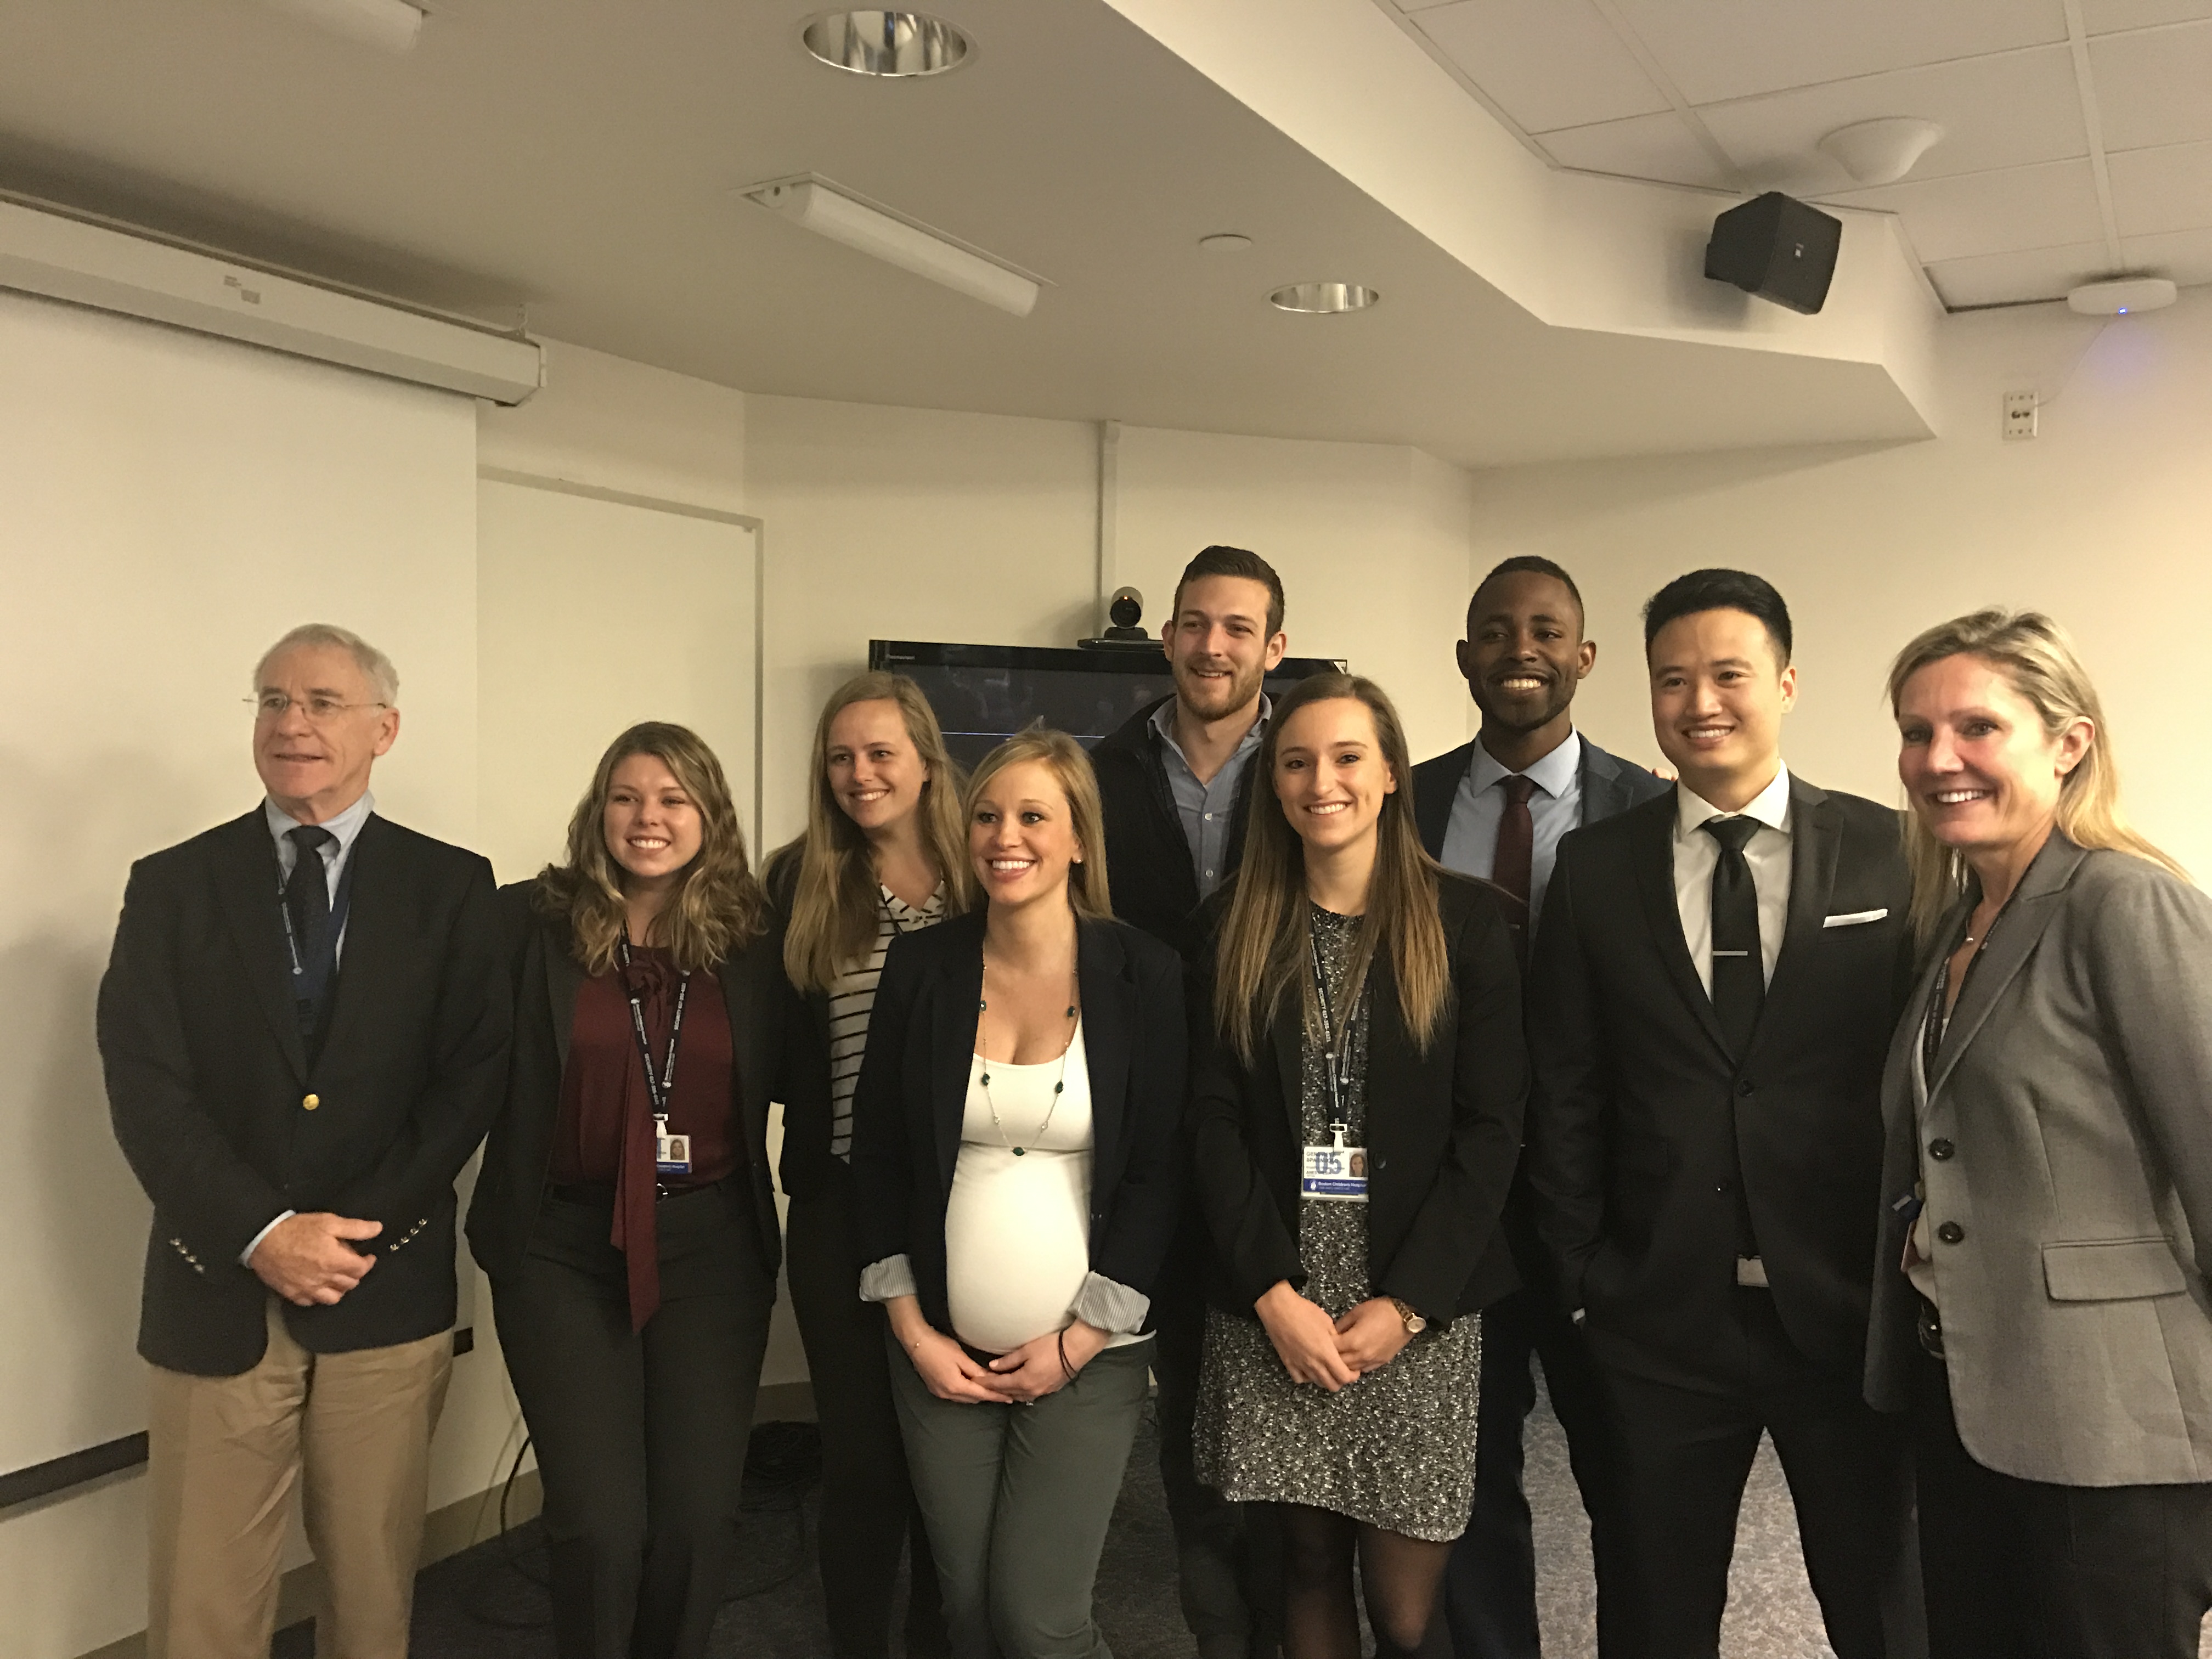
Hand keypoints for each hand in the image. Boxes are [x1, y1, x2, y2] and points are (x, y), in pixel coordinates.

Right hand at [249, 1213, 380, 1305]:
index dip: (368, 1262)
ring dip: (340, 1288)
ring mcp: (308, 1289)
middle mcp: (324, 1279)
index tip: (368, 1256)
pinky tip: (319, 1286)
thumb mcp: (329, 1222)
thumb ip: (356, 1228)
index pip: (361, 1270)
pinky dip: (319, 1296)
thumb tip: (377, 1229)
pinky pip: (312, 1302)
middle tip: (352, 1263)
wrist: (263, 1239)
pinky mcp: (293, 1294)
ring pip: (334, 1298)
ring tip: (338, 1276)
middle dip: (355, 1274)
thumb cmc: (296, 1229)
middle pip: (350, 1284)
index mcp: (335, 1261)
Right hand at [887, 1298, 1014, 1403]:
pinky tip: (971, 1384)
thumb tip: (990, 1379)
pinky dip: (965, 1391)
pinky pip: (955, 1395)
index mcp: (955, 1386)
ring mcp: (940, 1393)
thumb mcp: (960, 1357)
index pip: (981, 1395)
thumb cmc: (939, 1346)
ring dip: (976, 1394)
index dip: (996, 1396)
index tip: (1009, 1398)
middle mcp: (947, 1394)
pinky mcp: (935, 1388)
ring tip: (989, 1388)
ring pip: (964, 1398)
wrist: (916, 1343)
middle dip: (987, 1395)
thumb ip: (976, 1371)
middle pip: (973, 1399)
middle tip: (1001, 1390)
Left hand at [989, 1321, 1108, 1401]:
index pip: (999, 1384)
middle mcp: (1031, 1391)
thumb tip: (992, 1367)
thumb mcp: (1026, 1350)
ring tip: (998, 1388)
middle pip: (1008, 1393)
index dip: (986, 1383)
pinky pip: (1029, 1395)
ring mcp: (1041, 1392)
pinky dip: (1020, 1392)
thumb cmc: (1050, 1347)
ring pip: (1019, 1396)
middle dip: (995, 1390)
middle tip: (984, 1385)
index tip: (975, 1381)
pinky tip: (1017, 1389)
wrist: (1074, 1350)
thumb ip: (1008, 1360)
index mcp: (1023, 1381)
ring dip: (1008, 1393)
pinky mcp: (1049, 1390)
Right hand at [1256, 1280, 1356, 1391]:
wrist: (1279, 1309)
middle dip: (1341, 1380)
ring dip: (1326, 1379)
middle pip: (1332, 1385)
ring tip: (1327, 1369)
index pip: (1344, 1377)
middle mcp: (1314, 1363)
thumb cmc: (1304, 1312)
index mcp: (1326, 1353)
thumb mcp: (1327, 1322)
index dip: (1352, 1376)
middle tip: (1342, 1370)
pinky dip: (1308, 1377)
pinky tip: (1309, 1368)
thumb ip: (1336, 1339)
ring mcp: (1300, 1365)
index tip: (1354, 1370)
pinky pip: (1300, 1379)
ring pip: (1317, 1383)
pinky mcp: (1288, 1363)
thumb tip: (1339, 1347)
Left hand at [1333, 1298, 1412, 1373]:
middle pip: (1339, 1363)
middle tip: (1328, 1349)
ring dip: (1343, 1364)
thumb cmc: (1381, 1310)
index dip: (1325, 1344)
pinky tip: (1353, 1358)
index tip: (1322, 1340)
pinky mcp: (1381, 1362)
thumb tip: (1332, 1333)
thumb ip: (1341, 1325)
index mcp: (1353, 1342)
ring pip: (1351, 1370)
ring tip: (1339, 1355)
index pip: (1331, 1350)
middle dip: (1331, 1357)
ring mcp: (1372, 1361)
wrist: (1405, 1315)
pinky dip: (1356, 1366)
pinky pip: (1363, 1370)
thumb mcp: (1356, 1312)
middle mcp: (1361, 1355)